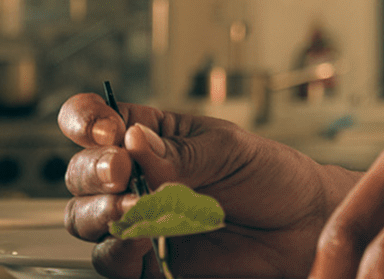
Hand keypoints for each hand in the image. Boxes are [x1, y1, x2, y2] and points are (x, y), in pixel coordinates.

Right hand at [60, 93, 357, 278]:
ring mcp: (139, 221)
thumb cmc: (271, 177)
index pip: (96, 120)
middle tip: (121, 170)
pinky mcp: (149, 262)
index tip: (107, 130)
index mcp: (150, 136)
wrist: (302, 229)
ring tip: (132, 207)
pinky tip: (141, 240)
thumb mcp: (228, 149)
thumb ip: (178, 152)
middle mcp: (135, 178)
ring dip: (98, 211)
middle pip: (81, 171)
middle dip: (93, 169)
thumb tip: (133, 139)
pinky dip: (119, 252)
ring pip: (84, 218)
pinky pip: (114, 261)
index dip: (87, 121)